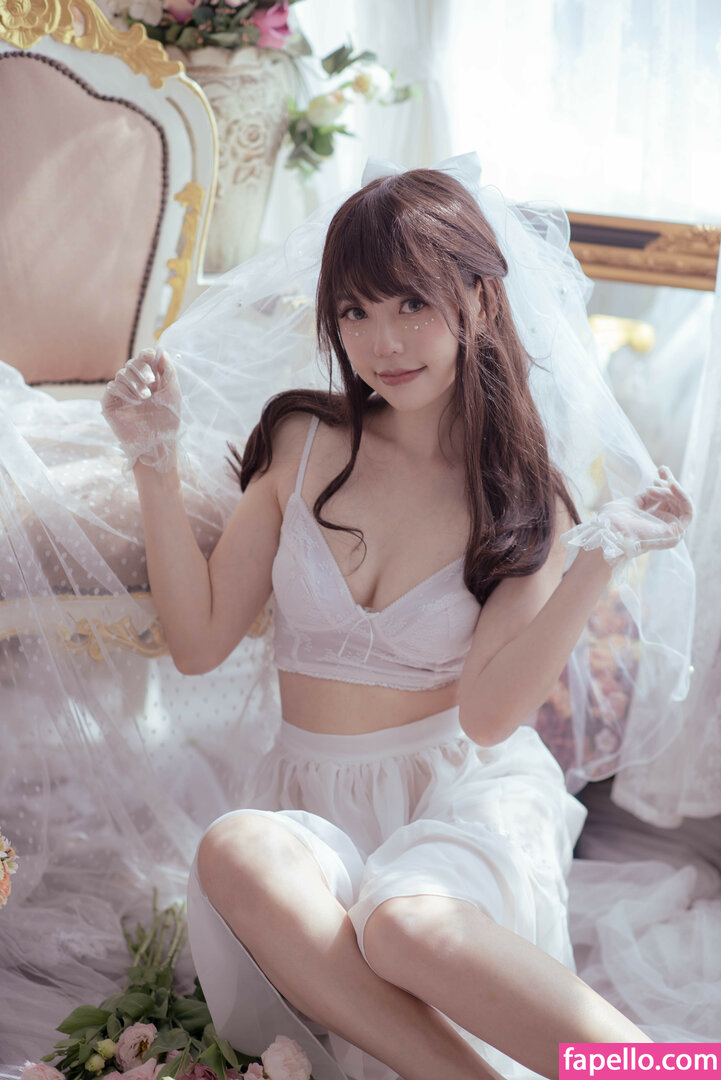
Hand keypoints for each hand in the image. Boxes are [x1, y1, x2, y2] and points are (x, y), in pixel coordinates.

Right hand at [102, 348, 181, 471]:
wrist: (157, 444)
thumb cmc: (168, 421)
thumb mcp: (173, 393)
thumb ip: (168, 371)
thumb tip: (160, 350)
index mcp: (151, 380)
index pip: (144, 359)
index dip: (146, 355)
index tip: (151, 356)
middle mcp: (135, 385)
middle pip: (132, 363)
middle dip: (141, 369)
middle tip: (151, 381)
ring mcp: (122, 394)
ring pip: (121, 374)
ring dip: (134, 382)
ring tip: (145, 398)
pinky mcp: (110, 404)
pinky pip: (112, 387)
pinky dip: (124, 390)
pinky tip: (135, 402)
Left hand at [561, 466, 692, 568]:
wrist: (608, 533)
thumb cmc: (612, 521)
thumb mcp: (630, 504)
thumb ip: (644, 499)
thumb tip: (654, 488)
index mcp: (652, 522)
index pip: (666, 501)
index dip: (665, 484)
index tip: (661, 469)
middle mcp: (663, 527)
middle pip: (676, 501)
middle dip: (670, 483)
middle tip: (661, 470)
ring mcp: (671, 532)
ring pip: (680, 504)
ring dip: (670, 489)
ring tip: (654, 484)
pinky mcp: (676, 533)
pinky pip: (687, 511)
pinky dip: (682, 495)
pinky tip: (671, 485)